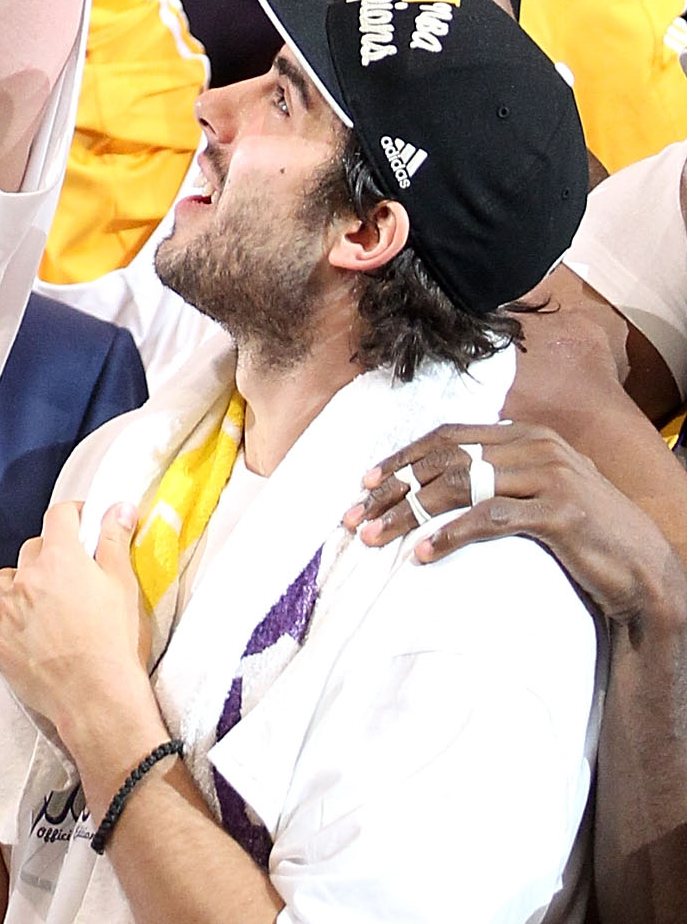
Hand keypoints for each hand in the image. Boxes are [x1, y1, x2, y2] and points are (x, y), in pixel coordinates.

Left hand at [0, 501, 149, 737]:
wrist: (97, 699)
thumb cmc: (114, 644)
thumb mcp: (123, 585)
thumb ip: (115, 540)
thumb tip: (118, 507)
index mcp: (60, 557)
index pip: (59, 516)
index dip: (73, 516)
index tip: (83, 526)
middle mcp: (27, 577)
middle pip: (32, 549)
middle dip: (49, 557)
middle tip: (69, 579)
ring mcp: (7, 609)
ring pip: (5, 581)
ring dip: (20, 587)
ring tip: (42, 606)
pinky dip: (3, 624)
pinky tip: (22, 635)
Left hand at [350, 419, 686, 628]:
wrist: (644, 569)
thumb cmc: (586, 534)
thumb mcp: (544, 489)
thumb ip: (504, 474)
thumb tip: (443, 479)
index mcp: (527, 433)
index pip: (449, 436)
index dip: (403, 456)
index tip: (366, 480)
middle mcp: (536, 445)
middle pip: (445, 458)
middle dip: (394, 486)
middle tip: (357, 514)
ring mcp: (549, 476)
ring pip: (458, 485)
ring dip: (409, 513)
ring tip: (376, 537)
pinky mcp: (558, 512)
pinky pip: (490, 519)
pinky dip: (451, 535)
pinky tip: (424, 555)